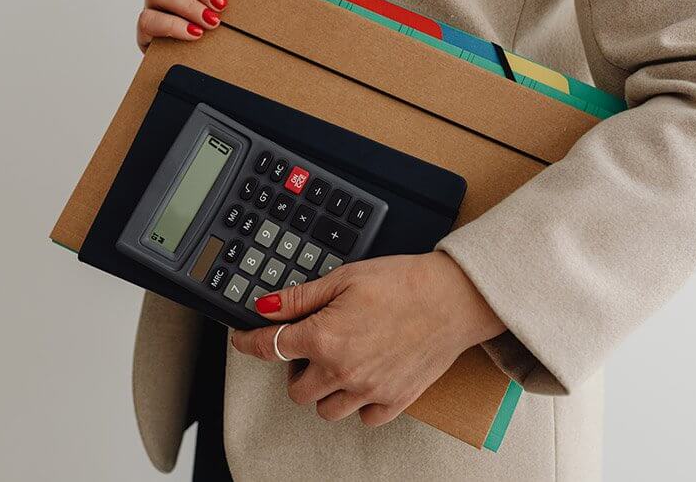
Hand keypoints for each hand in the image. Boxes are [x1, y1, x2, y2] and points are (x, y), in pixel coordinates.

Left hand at [231, 252, 505, 426]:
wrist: (453, 297)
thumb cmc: (404, 282)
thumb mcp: (345, 278)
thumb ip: (301, 297)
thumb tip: (265, 307)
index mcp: (324, 337)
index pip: (270, 348)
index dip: (249, 342)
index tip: (243, 340)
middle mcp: (342, 371)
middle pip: (296, 390)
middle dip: (294, 369)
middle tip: (311, 346)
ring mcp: (369, 390)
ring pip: (326, 410)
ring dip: (324, 390)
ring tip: (339, 363)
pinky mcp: (395, 400)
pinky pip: (363, 418)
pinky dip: (357, 404)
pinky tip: (364, 378)